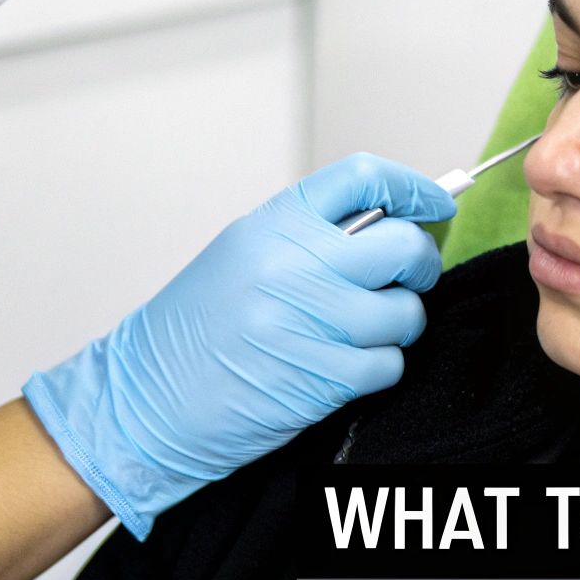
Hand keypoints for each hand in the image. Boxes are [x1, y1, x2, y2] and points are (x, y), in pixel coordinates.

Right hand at [23, 153, 457, 537]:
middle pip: (404, 245)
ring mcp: (310, 322)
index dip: (413, 188)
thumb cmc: (192, 332)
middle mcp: (294, 265)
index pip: (364, 179)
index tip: (435, 202)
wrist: (143, 400)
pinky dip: (378, 367)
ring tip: (361, 330)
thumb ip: (312, 234)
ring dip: (397, 324)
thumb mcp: (243, 254)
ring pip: (406, 312)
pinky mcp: (321, 379)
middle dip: (421, 262)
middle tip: (410, 275)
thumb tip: (393, 225)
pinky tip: (344, 366)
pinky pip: (389, 364)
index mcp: (273, 224)